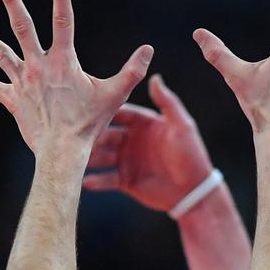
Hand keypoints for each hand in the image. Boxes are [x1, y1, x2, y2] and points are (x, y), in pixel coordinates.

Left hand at [0, 0, 152, 156]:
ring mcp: (22, 82)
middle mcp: (38, 66)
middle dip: (12, 1)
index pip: (63, 20)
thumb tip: (149, 49)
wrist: (62, 151)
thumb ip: (132, 71)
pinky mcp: (12, 100)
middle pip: (22, 27)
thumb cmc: (90, 123)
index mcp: (63, 61)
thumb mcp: (115, 94)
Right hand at [85, 76, 215, 212]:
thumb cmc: (192, 155)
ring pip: (102, 157)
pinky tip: (83, 181)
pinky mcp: (125, 181)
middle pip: (106, 135)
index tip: (88, 108)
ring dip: (89, 158)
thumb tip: (154, 77)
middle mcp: (132, 140)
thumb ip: (168, 102)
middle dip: (92, 136)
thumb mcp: (181, 126)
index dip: (105, 112)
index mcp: (144, 123)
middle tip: (76, 135)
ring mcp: (127, 160)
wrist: (194, 192)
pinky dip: (95, 181)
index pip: (120, 113)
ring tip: (75, 158)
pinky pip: (106, 179)